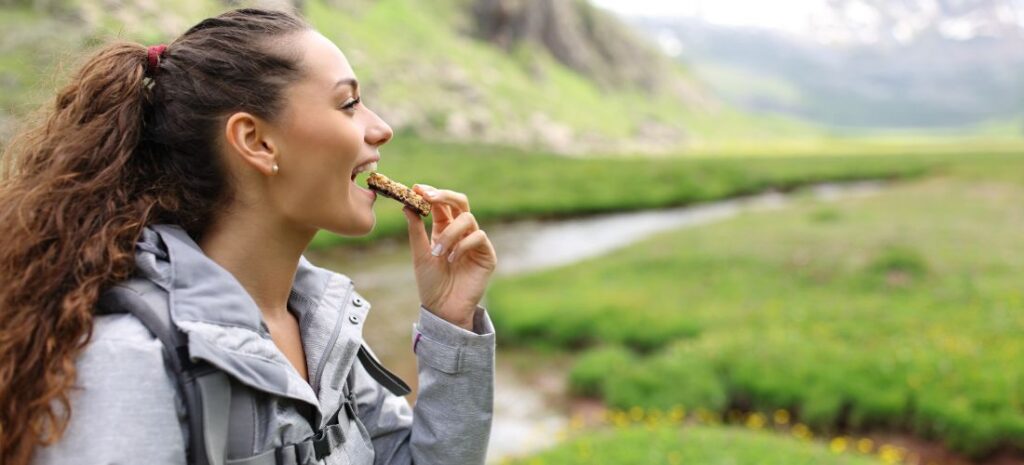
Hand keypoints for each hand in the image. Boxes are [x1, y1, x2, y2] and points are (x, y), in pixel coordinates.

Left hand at [403, 184, 497, 330]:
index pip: (441, 203)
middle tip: (429, 197)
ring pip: (467, 219)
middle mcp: (461, 231)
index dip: (431, 193)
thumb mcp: (419, 254)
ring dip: (450, 233)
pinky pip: (478, 237)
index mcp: (444, 228)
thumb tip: (406, 204)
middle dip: (445, 195)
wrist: (443, 308)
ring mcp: (475, 241)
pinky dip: (462, 245)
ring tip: (439, 252)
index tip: (417, 188)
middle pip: (460, 201)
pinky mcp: (487, 254)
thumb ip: (416, 230)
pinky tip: (453, 259)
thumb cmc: (430, 283)